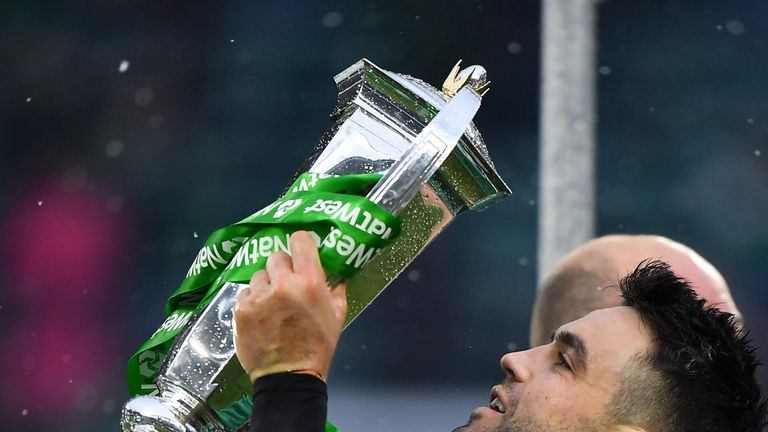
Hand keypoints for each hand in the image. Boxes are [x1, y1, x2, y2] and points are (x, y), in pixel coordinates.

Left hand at [234, 231, 347, 382]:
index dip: (301, 244)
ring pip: (260, 274)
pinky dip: (253, 300)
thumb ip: (336, 286)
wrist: (289, 377)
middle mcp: (283, 284)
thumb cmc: (318, 345)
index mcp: (310, 282)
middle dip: (283, 268)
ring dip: (266, 284)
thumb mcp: (337, 313)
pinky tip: (261, 314)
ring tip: (272, 303)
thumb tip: (334, 268)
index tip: (302, 253)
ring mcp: (259, 296)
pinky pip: (246, 292)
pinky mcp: (241, 309)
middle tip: (287, 284)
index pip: (300, 240)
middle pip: (277, 256)